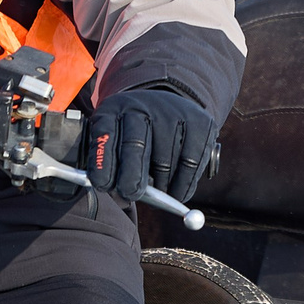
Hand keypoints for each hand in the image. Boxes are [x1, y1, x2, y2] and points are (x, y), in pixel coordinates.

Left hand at [84, 86, 217, 204]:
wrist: (168, 109)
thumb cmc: (135, 137)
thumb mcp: (116, 142)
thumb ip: (113, 167)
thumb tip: (121, 197)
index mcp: (114, 110)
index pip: (104, 135)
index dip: (102, 163)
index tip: (103, 185)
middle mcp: (142, 106)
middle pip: (135, 145)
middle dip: (131, 176)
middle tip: (131, 194)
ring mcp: (173, 113)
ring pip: (165, 161)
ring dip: (161, 186)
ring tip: (158, 189)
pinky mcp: (200, 123)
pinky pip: (191, 164)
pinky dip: (183, 185)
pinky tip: (176, 191)